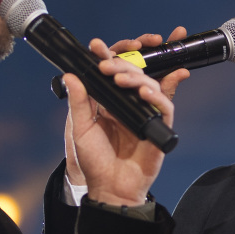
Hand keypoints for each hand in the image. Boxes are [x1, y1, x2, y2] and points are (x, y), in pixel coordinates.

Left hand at [65, 36, 176, 206]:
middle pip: (133, 73)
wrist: (110, 188)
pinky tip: (144, 92)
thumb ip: (79, 102)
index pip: (113, 73)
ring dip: (136, 77)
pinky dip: (157, 96)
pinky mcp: (159, 126)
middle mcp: (129, 104)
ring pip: (149, 84)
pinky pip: (165, 105)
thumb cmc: (95, 162)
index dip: (108, 57)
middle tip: (106, 65)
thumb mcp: (81, 128)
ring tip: (120, 80)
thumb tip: (70, 75)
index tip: (96, 46)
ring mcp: (145, 113)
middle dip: (121, 64)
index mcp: (110, 102)